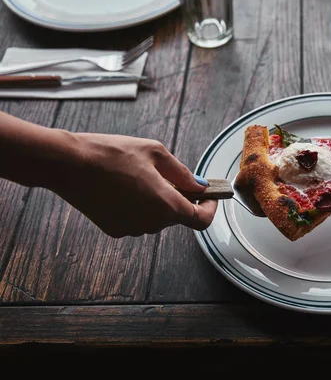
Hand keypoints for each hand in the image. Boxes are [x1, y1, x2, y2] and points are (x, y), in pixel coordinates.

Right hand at [50, 133, 216, 237]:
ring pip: (157, 218)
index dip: (209, 209)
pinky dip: (139, 206)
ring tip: (142, 176)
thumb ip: (182, 173)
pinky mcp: (114, 229)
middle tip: (171, 176)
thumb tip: (199, 185)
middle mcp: (151, 224)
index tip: (209, 197)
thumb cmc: (112, 154)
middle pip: (177, 217)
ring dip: (159, 202)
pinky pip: (137, 220)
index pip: (201, 221)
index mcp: (167, 206)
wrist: (69, 164)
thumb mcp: (155, 153)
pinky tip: (125, 186)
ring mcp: (132, 229)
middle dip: (181, 198)